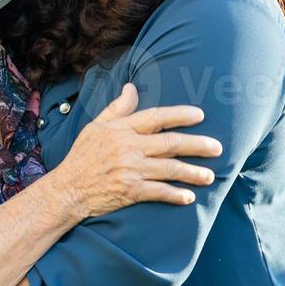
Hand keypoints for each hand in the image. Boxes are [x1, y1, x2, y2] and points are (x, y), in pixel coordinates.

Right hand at [51, 83, 221, 217]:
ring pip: (169, 169)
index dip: (180, 115)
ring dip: (192, 172)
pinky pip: (158, 192)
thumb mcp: (96, 126)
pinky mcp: (129, 191)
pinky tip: (189, 197)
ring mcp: (130, 170)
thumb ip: (117, 108)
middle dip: (197, 145)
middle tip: (217, 147)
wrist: (68, 189)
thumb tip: (132, 88)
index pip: (156, 117)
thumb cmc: (82, 156)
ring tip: (210, 176)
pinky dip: (175, 195)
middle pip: (170, 143)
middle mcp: (128, 147)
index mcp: (121, 129)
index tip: (199, 115)